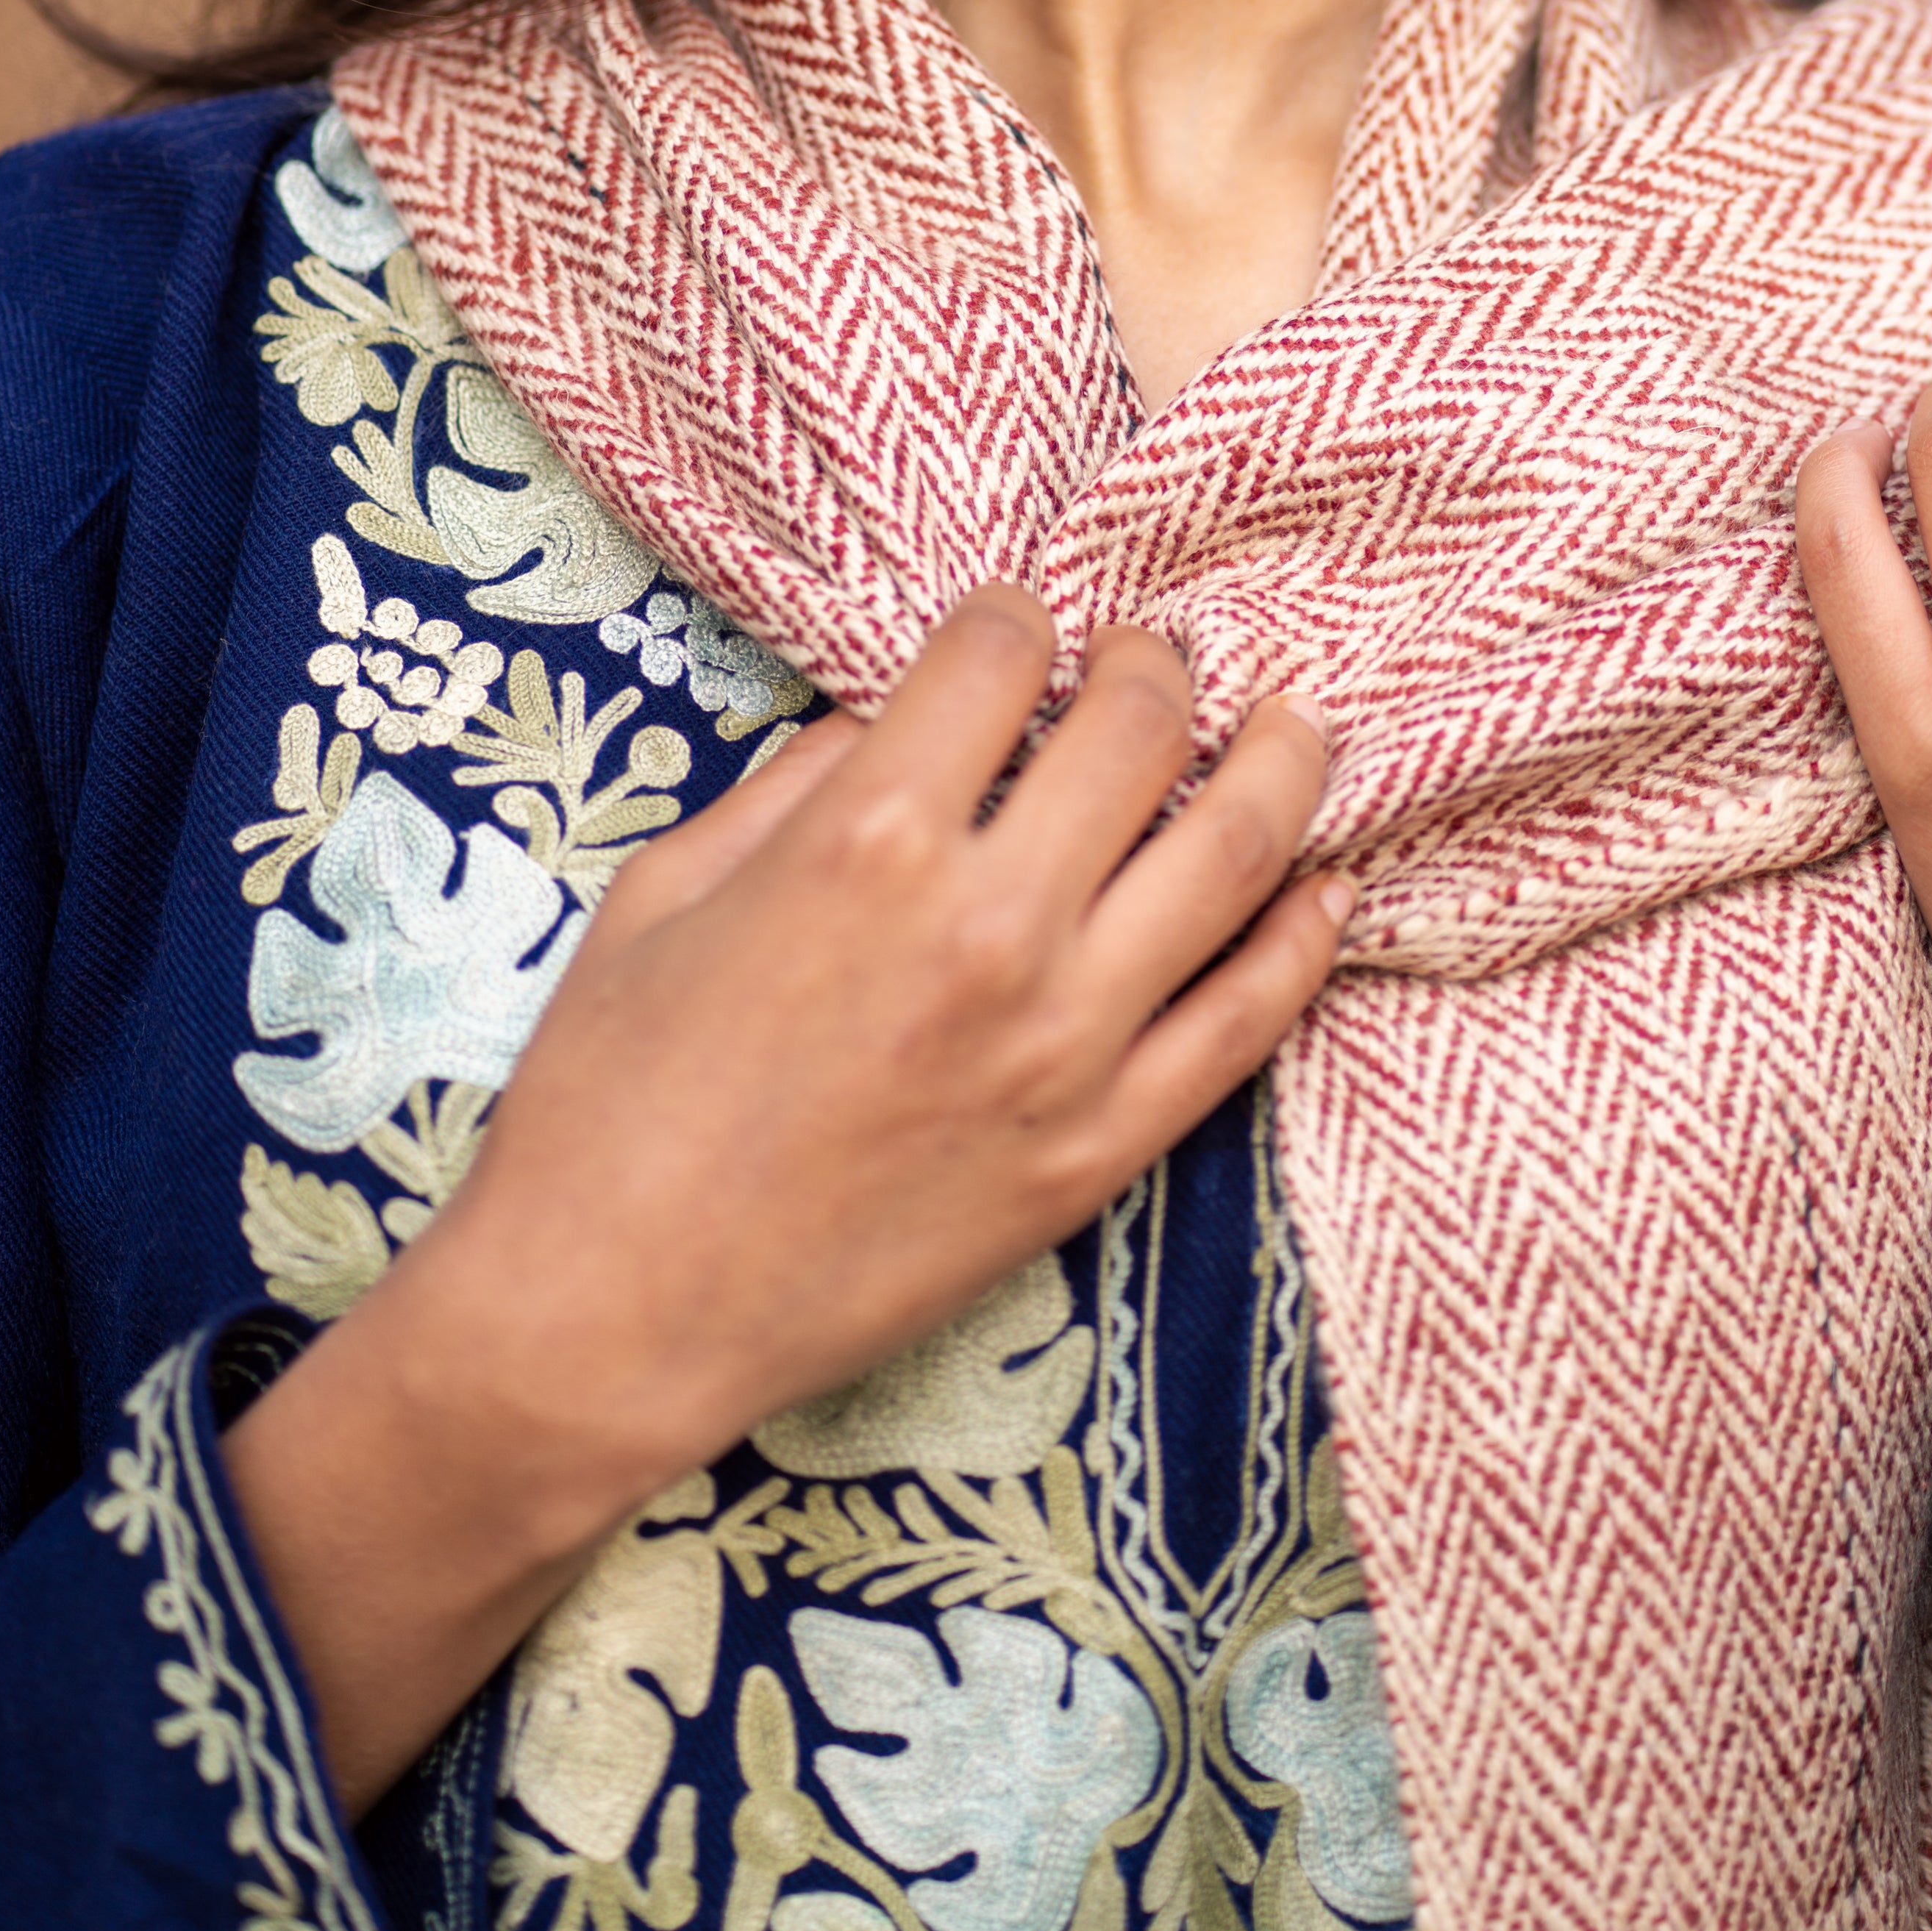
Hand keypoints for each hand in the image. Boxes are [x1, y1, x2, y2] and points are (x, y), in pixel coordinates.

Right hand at [226, 587, 1343, 1807]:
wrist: (609, 1315)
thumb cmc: (609, 1094)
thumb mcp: (668, 887)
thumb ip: (796, 782)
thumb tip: (897, 719)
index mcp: (869, 840)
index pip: (998, 656)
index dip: (1013, 615)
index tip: (1019, 624)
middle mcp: (990, 925)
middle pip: (1138, 728)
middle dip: (1152, 662)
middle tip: (1152, 655)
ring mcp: (1063, 1045)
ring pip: (1233, 856)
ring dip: (1277, 763)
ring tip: (1292, 720)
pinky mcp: (1099, 1152)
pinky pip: (1245, 1024)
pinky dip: (1301, 941)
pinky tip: (1322, 888)